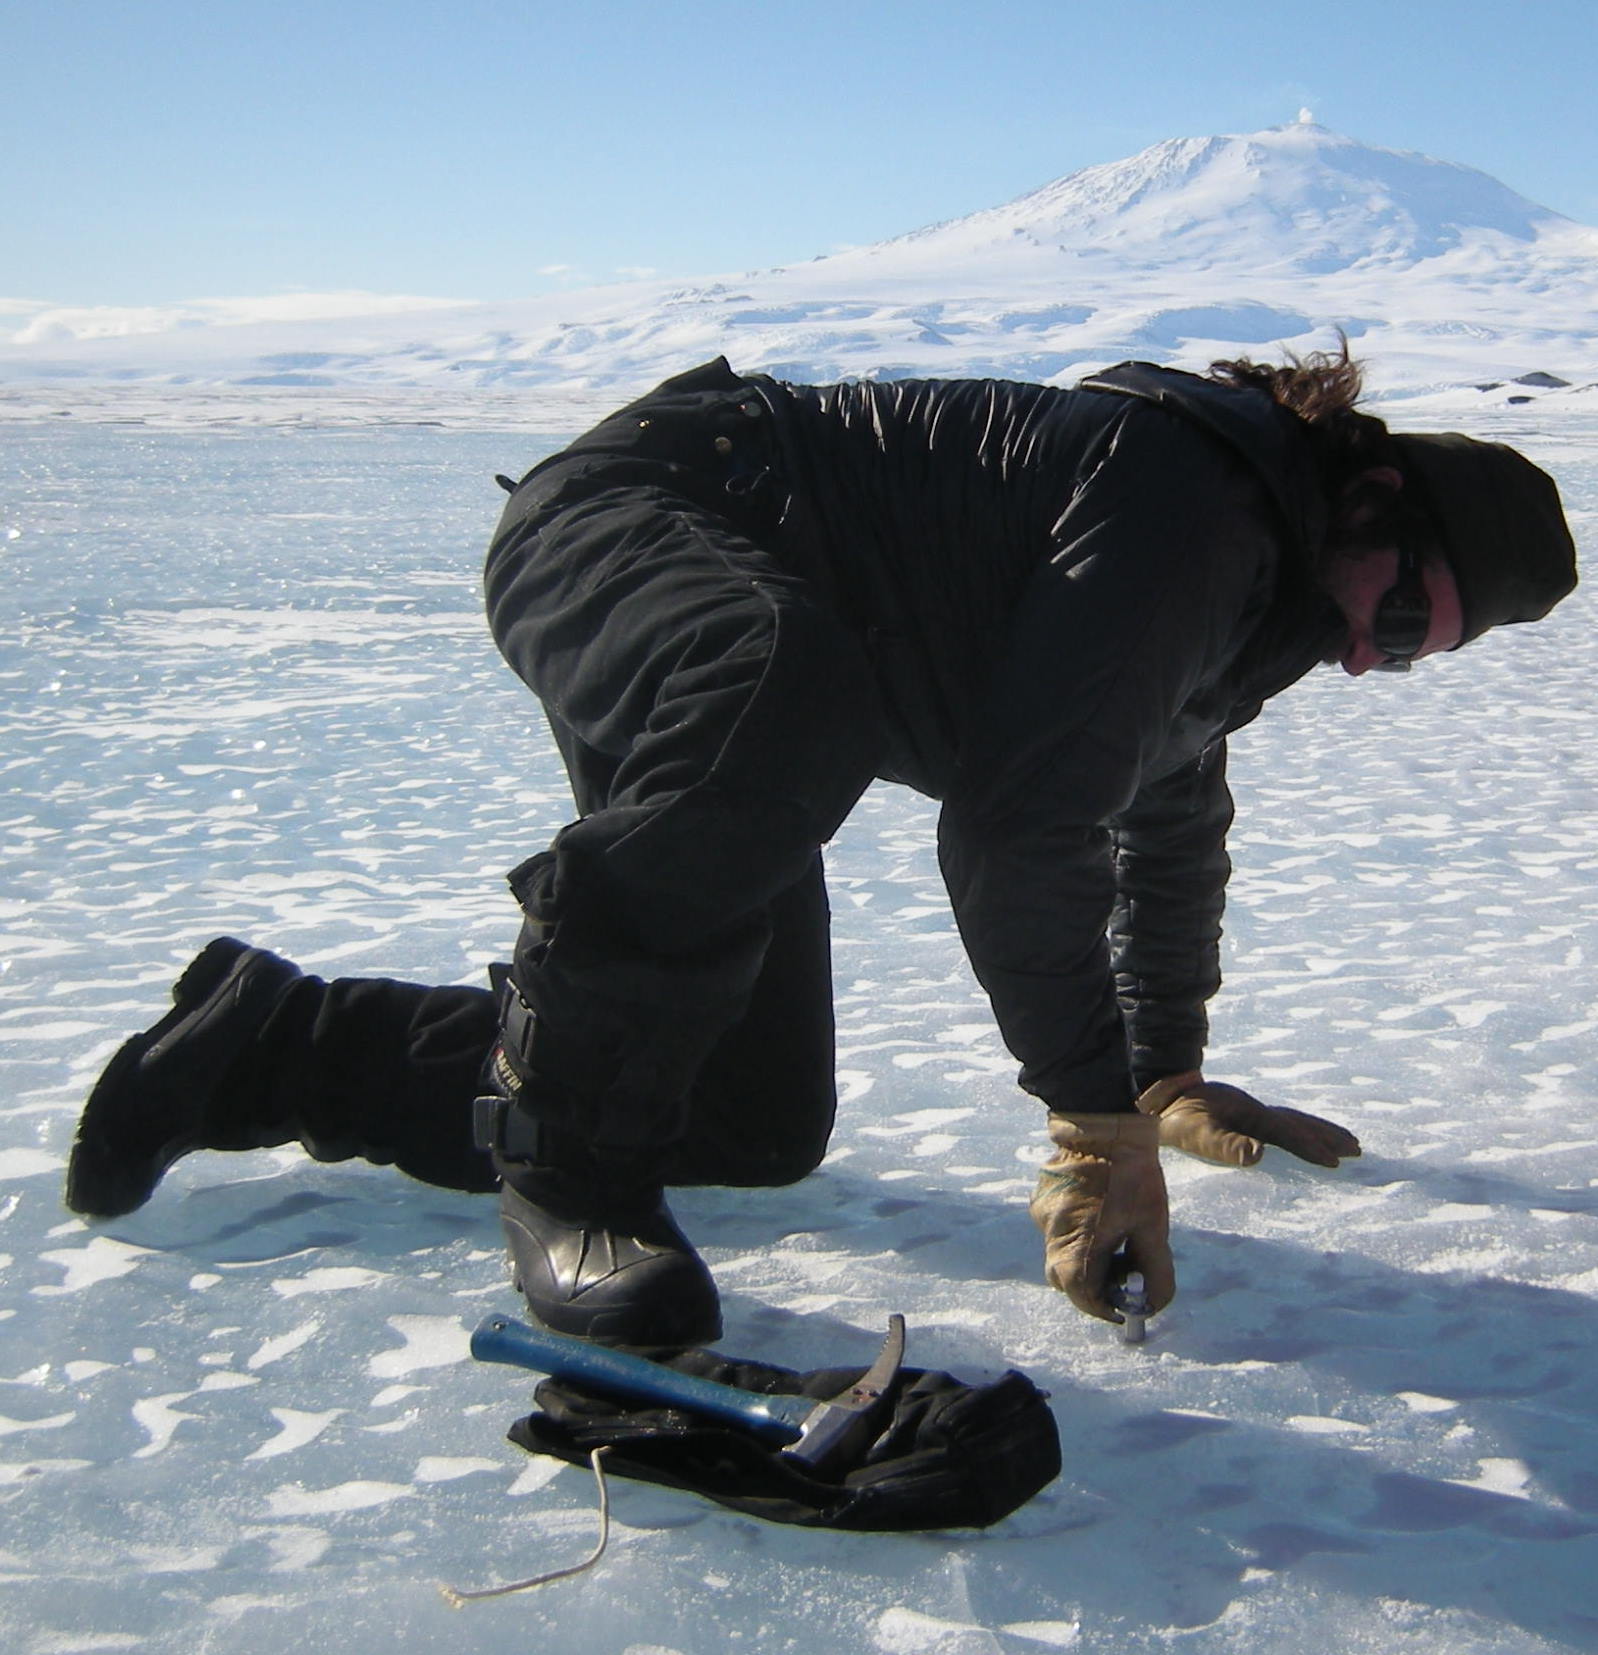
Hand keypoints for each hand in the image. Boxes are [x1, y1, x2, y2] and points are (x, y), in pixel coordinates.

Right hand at [1029, 1112, 1174, 1321]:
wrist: (1104, 1121)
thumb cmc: (1132, 1176)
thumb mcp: (1153, 1226)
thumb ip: (1155, 1271)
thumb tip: (1153, 1302)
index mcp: (1076, 1245)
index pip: (1082, 1297)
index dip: (1105, 1309)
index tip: (1124, 1308)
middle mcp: (1051, 1234)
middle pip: (1066, 1279)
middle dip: (1093, 1285)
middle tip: (1122, 1273)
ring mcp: (1042, 1213)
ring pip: (1059, 1253)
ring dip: (1085, 1258)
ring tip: (1115, 1237)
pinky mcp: (1041, 1196)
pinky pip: (1056, 1228)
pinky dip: (1076, 1233)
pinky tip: (1100, 1212)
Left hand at [1137, 1071, 1360, 1168]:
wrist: (1152, 1091)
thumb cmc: (1171, 1117)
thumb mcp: (1196, 1134)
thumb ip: (1226, 1145)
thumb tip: (1258, 1156)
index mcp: (1247, 1113)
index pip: (1287, 1133)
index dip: (1311, 1147)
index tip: (1336, 1162)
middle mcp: (1251, 1108)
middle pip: (1296, 1122)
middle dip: (1326, 1135)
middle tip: (1358, 1148)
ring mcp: (1244, 1109)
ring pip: (1288, 1119)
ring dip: (1315, 1130)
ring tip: (1343, 1142)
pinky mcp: (1235, 1112)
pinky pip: (1275, 1122)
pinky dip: (1293, 1129)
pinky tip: (1292, 1135)